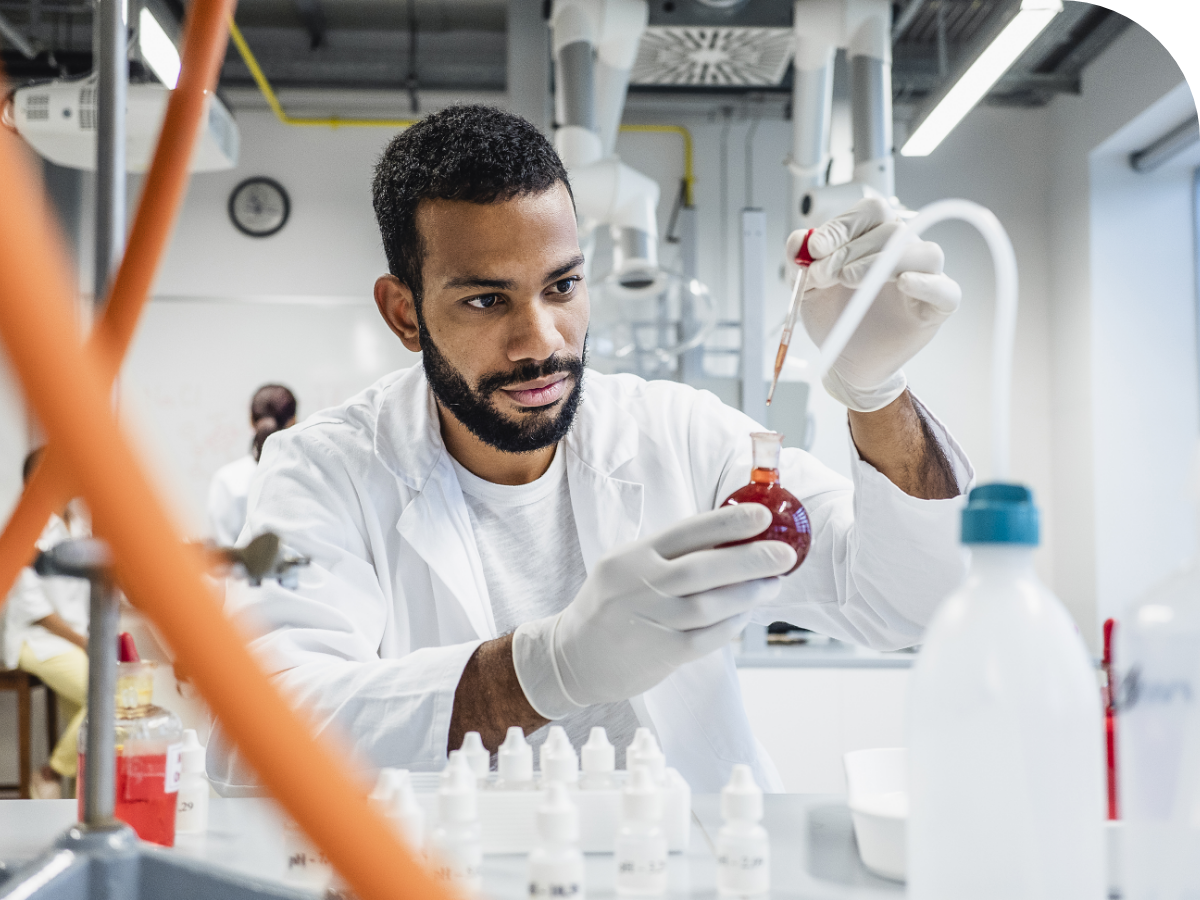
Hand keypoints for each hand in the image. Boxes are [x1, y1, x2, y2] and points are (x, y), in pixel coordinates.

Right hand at [512, 505, 795, 716]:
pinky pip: (707, 637)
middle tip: (784, 554)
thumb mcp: (626, 566)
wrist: (574, 657)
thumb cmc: (611, 605)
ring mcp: (650, 621)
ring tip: (773, 583)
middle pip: (702, 568)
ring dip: (748, 593)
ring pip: (709, 605)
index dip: (727, 523)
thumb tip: (730, 539)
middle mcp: (639, 586)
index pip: (685, 532)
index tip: (762, 517)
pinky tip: (747, 613)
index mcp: (631, 557)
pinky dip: (732, 624)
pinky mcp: (662, 653)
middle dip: (750, 559)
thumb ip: (669, 555)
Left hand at [786, 197, 960, 411]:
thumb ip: (800, 260)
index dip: (843, 226)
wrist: (843, 358)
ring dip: (881, 262)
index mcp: (876, 238)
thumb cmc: (835, 317)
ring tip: (849, 280)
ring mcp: (924, 278)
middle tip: (822, 275)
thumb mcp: (807, 287)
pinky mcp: (937, 308)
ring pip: (925, 253)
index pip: (871, 212)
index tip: (815, 248)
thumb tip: (799, 240)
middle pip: (892, 231)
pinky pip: (946, 289)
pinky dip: (926, 283)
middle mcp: (904, 252)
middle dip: (849, 251)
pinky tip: (902, 284)